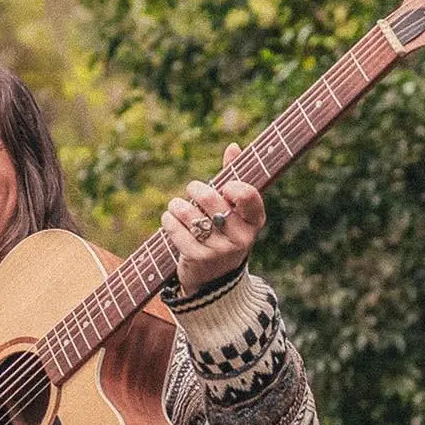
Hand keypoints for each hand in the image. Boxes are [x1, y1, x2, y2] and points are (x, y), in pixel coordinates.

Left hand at [160, 143, 265, 295]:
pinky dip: (169, 221)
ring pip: (191, 215)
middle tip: (192, 189)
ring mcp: (220, 250)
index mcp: (255, 220)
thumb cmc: (224, 231)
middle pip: (212, 200)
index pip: (248, 195)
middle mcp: (241, 237)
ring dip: (178, 205)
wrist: (215, 277)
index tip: (224, 186)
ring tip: (176, 205)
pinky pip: (178, 231)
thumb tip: (233, 146)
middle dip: (196, 189)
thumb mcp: (234, 209)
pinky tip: (169, 218)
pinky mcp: (199, 259)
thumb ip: (234, 177)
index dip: (232, 186)